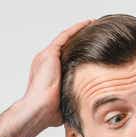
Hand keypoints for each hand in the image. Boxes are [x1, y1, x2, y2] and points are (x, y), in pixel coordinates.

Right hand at [0, 18, 94, 136]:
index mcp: (48, 73)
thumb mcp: (66, 102)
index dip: (78, 52)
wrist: (38, 110)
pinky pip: (65, 36)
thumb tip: (91, 106)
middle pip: (66, 47)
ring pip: (66, 39)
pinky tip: (88, 23)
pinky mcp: (50, 54)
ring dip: (80, 31)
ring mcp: (46, 57)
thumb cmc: (49, 113)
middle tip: (96, 33)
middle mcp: (46, 62)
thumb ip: (75, 98)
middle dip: (80, 39)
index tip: (91, 49)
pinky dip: (77, 29)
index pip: (65, 59)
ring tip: (94, 24)